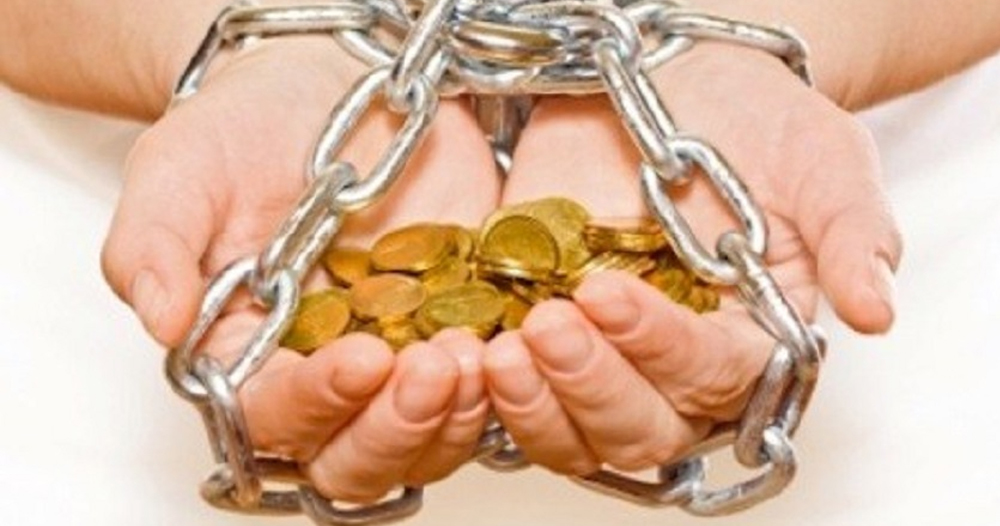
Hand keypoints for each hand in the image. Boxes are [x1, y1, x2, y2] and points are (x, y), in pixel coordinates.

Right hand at [100, 39, 499, 500]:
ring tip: (479, 355)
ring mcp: (401, 354)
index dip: (318, 403)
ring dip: (461, 415)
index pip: (276, 417)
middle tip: (432, 371)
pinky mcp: (461, 323)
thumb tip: (159, 320)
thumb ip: (152, 246)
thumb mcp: (180, 172)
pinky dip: (509, 376)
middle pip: (359, 455)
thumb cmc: (243, 131)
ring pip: (432, 437)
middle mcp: (326, 371)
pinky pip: (493, 382)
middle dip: (398, 428)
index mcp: (250, 357)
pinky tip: (522, 338)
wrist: (326, 86)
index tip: (359, 359)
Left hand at [484, 44, 901, 473]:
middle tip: (552, 327)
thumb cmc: (757, 121)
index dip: (663, 350)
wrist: (674, 79)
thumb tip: (876, 312)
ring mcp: (597, 351)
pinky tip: (462, 351)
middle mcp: (668, 362)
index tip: (613, 294)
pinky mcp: (533, 322)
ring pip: (566, 428)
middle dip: (590, 386)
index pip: (711, 379)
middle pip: (635, 426)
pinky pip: (507, 387)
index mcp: (743, 339)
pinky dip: (483, 385)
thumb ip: (852, 236)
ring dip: (532, 403)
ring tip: (500, 349)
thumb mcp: (822, 161)